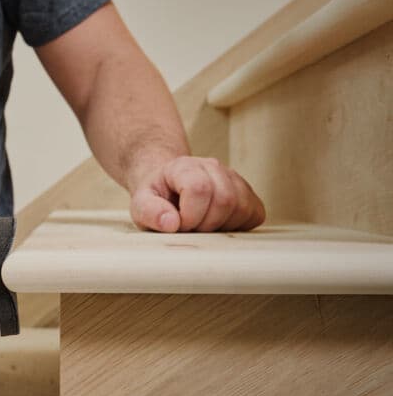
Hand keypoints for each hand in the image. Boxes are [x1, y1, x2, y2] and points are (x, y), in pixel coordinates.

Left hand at [129, 156, 265, 232]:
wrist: (170, 190)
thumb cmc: (157, 200)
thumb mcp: (141, 205)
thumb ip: (149, 212)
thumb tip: (171, 223)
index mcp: (184, 167)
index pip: (199, 188)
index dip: (190, 216)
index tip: (178, 225)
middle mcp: (213, 167)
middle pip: (224, 199)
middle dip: (205, 224)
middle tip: (190, 228)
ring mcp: (234, 179)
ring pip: (242, 207)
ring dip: (221, 227)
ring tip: (202, 226)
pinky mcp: (249, 195)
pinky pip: (255, 214)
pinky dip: (238, 227)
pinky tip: (219, 226)